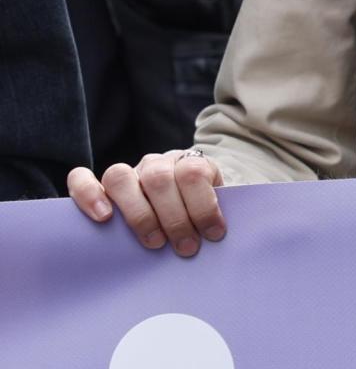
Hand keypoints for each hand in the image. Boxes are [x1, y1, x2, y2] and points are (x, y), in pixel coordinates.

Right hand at [67, 149, 227, 256]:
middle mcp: (156, 163)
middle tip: (186, 247)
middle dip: (175, 218)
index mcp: (189, 162)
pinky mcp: (101, 187)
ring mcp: (128, 173)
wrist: (184, 200)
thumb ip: (218, 215)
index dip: (204, 205)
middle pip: (158, 179)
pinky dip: (88, 194)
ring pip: (120, 177)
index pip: (193, 173)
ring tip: (154, 242)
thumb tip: (218, 238)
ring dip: (139, 214)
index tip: (214, 233)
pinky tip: (104, 217)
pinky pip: (81, 179)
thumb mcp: (220, 208)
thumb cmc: (202, 210)